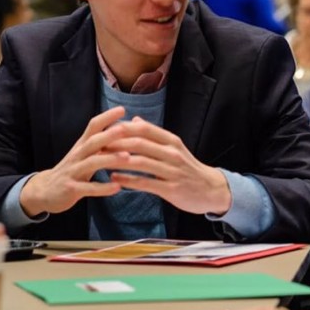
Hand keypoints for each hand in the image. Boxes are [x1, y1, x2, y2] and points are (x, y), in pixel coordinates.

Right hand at [19, 107, 127, 215]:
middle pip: (93, 142)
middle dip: (109, 135)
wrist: (44, 191)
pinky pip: (88, 188)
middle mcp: (77, 156)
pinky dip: (103, 188)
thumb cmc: (72, 170)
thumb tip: (122, 128)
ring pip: (91, 163)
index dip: (106, 117)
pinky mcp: (71, 189)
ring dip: (109, 159)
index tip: (122, 109)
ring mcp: (73, 172)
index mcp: (82, 146)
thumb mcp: (83, 154)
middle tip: (124, 129)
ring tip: (128, 157)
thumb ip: (99, 143)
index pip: (92, 126)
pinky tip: (118, 187)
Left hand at [102, 117, 232, 214]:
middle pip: (140, 144)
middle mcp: (173, 153)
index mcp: (172, 141)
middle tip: (97, 145)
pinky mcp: (171, 189)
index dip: (124, 128)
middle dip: (116, 144)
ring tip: (100, 161)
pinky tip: (114, 178)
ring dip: (118, 161)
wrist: (211, 189)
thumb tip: (135, 120)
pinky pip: (145, 183)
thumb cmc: (189, 168)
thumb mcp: (175, 147)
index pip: (145, 128)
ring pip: (140, 163)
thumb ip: (155, 135)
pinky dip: (128, 180)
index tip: (105, 129)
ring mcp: (172, 171)